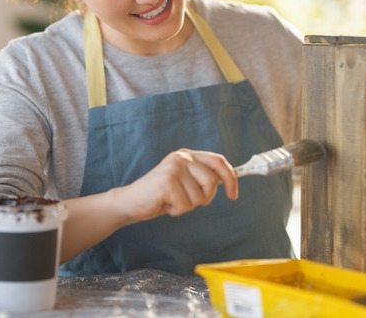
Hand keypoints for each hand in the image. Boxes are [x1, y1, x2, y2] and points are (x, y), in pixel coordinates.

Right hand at [115, 149, 238, 221]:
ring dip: (187, 206)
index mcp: (187, 155)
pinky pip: (185, 205)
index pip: (218, 161)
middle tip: (187, 200)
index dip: (230, 178)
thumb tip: (229, 180)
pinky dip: (176, 211)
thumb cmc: (161, 195)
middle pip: (211, 181)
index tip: (233, 194)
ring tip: (171, 200)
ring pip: (199, 197)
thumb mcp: (184, 182)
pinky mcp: (166, 182)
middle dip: (203, 198)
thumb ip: (202, 178)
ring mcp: (173, 168)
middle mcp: (181, 157)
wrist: (131, 202)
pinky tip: (164, 204)